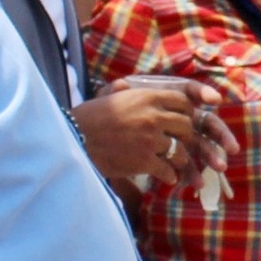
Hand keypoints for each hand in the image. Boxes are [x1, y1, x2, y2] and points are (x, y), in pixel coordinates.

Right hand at [73, 80, 232, 184]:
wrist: (74, 140)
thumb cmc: (88, 118)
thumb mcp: (106, 96)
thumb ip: (120, 89)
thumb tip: (124, 84)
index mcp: (147, 97)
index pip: (183, 101)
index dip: (186, 111)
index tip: (182, 119)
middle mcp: (153, 116)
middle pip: (186, 126)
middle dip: (185, 136)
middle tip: (178, 142)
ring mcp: (150, 139)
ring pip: (180, 150)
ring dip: (178, 158)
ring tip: (173, 162)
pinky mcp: (144, 161)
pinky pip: (168, 170)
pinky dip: (169, 175)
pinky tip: (166, 176)